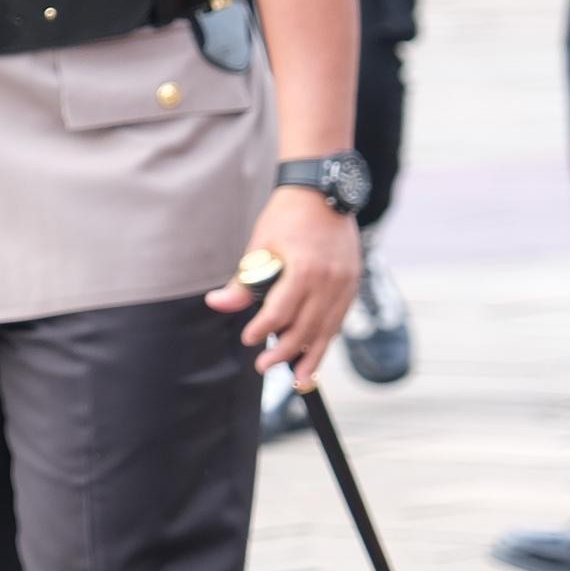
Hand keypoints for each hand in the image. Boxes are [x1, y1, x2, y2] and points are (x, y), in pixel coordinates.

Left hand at [207, 184, 358, 383]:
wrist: (323, 191)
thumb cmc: (286, 216)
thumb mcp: (260, 245)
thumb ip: (243, 281)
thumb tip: (216, 304)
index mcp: (304, 270)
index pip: (280, 312)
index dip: (263, 330)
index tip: (249, 339)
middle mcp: (329, 280)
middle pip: (306, 328)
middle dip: (285, 352)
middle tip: (264, 367)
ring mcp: (345, 283)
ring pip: (327, 330)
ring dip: (312, 356)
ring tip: (299, 379)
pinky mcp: (353, 283)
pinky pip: (339, 319)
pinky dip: (327, 338)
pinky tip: (316, 354)